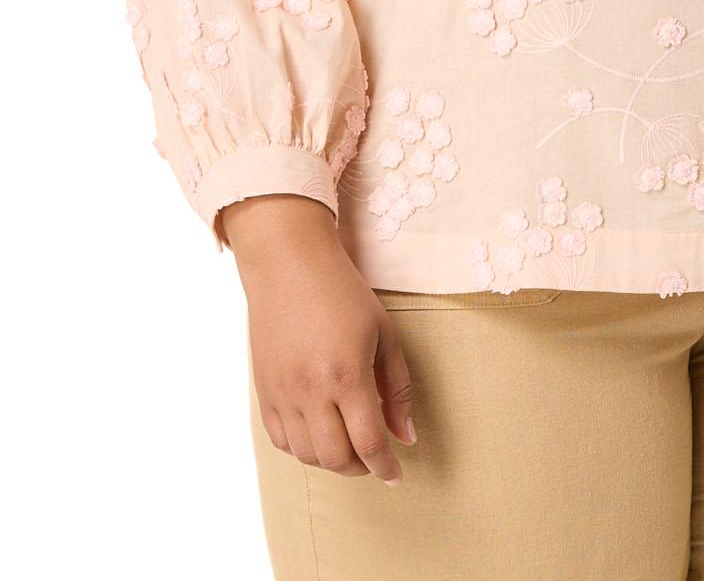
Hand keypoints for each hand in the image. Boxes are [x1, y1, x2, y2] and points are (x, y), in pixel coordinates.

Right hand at [224, 194, 417, 485]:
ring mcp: (282, 393)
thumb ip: (397, 388)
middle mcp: (310, 391)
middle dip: (360, 468)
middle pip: (336, 458)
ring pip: (306, 455)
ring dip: (332, 460)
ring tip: (350, 445)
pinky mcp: (263, 390)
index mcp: (346, 375)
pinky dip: (303, 448)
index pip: (368, 442)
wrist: (288, 263)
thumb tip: (406, 436)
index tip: (396, 475)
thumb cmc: (342, 292)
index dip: (385, 467)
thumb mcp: (383, 333)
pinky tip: (320, 433)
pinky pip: (281, 440)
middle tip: (375, 458)